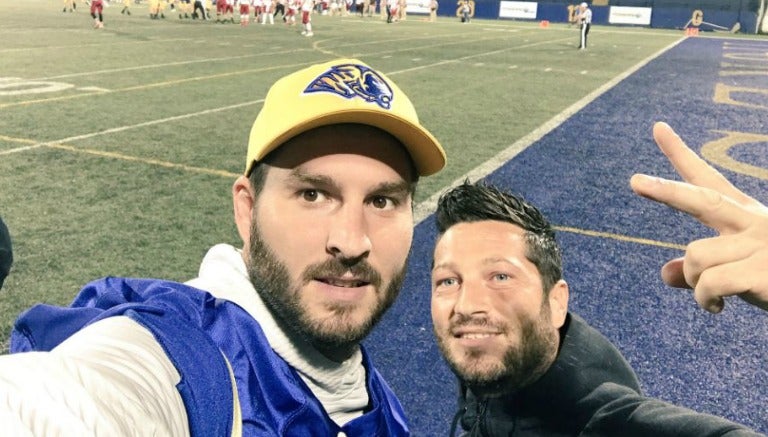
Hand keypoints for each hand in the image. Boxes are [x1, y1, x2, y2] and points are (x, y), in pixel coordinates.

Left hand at [630, 122, 767, 312]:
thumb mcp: (740, 272)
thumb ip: (701, 272)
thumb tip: (665, 273)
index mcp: (747, 217)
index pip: (708, 180)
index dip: (680, 155)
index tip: (658, 128)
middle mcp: (754, 223)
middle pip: (702, 199)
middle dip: (666, 191)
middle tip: (635, 181)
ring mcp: (760, 245)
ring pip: (695, 256)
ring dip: (695, 281)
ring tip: (712, 299)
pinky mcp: (763, 271)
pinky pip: (709, 282)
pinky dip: (705, 299)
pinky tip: (717, 308)